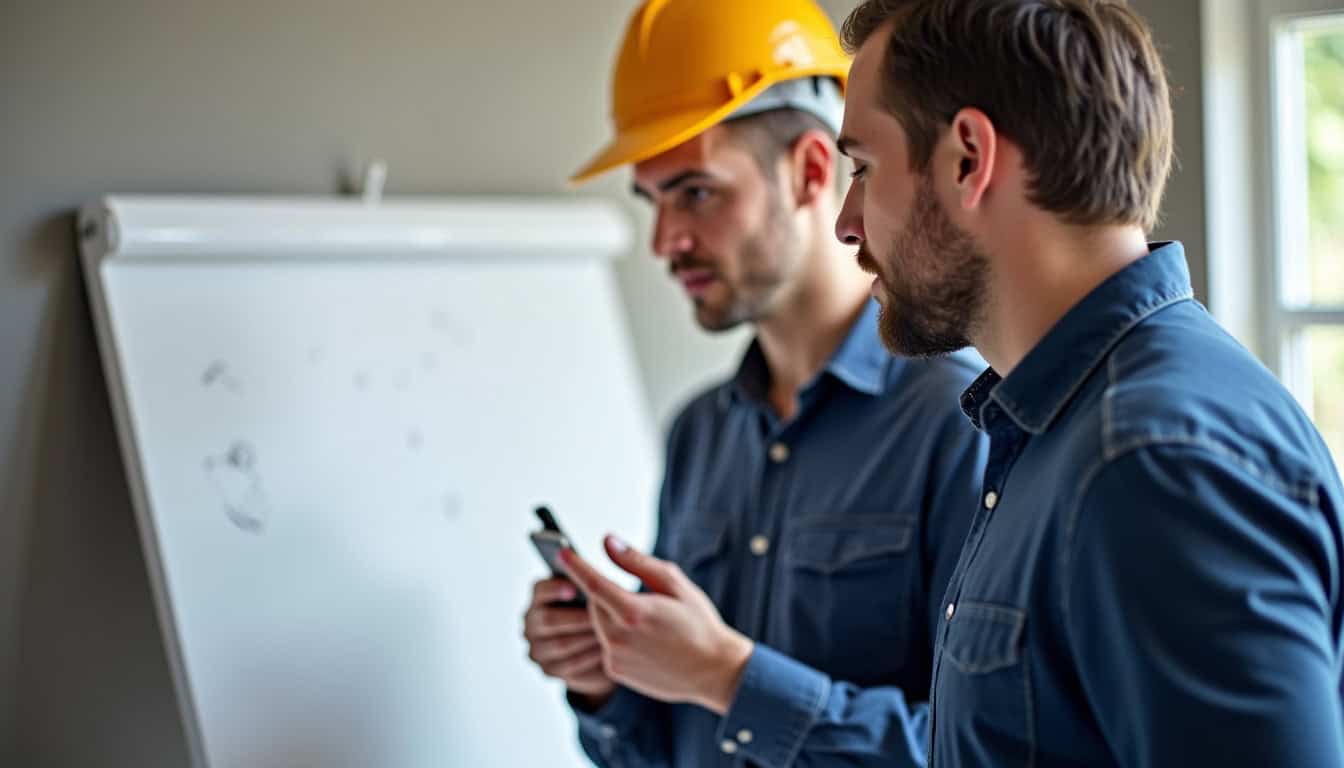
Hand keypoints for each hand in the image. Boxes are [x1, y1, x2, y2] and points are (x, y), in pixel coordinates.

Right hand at [522, 577, 616, 704]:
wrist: (604, 648)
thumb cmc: (602, 611)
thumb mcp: (597, 594)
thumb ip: (592, 582)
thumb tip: (599, 569)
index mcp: (540, 597)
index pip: (540, 589)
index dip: (555, 588)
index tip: (574, 589)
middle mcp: (532, 623)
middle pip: (547, 619)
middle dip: (577, 617)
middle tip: (604, 616)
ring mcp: (537, 648)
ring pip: (560, 644)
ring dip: (587, 637)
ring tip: (611, 633)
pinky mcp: (549, 670)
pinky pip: (569, 664)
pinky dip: (590, 656)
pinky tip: (607, 651)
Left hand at [559, 536, 753, 714]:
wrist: (713, 670)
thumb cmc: (698, 622)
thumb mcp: (674, 583)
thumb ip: (636, 562)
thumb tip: (607, 542)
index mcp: (633, 612)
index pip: (593, 583)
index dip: (576, 566)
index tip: (561, 553)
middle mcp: (619, 638)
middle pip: (595, 604)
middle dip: (607, 595)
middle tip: (639, 598)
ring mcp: (615, 658)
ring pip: (599, 625)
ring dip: (612, 617)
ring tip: (646, 624)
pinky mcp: (616, 672)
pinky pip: (606, 646)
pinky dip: (618, 638)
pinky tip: (645, 643)